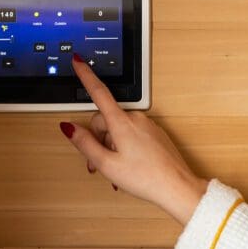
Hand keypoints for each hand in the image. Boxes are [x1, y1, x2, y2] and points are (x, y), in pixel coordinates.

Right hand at [59, 53, 207, 224]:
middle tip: (96, 165)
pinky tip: (127, 166)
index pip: (98, 92)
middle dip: (97, 139)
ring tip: (115, 171)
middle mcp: (135, 118)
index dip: (85, 75)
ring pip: (118, 129)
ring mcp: (147, 125)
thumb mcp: (107, 164)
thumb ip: (85, 144)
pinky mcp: (155, 134)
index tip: (78, 61)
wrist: (177, 187)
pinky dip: (124, 147)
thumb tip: (70, 127)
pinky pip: (132, 134)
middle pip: (104, 120)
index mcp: (121, 123)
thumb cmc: (145, 178)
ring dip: (111, 147)